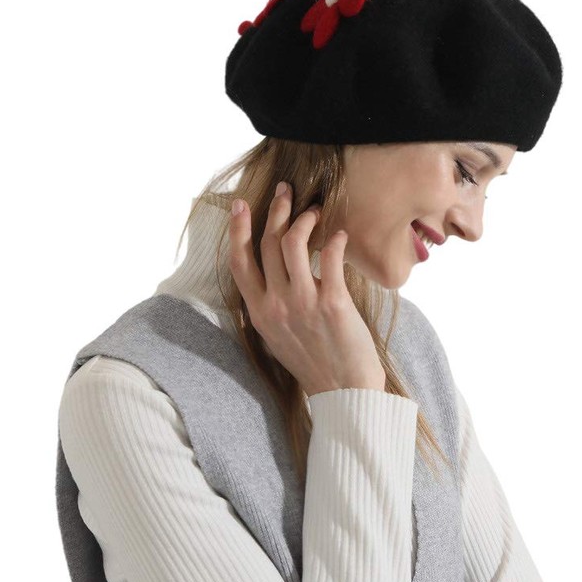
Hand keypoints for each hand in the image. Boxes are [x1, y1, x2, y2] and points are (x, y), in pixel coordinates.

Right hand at [227, 182, 385, 396]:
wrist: (344, 391)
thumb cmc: (313, 362)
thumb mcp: (277, 335)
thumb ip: (270, 304)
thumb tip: (273, 274)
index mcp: (259, 311)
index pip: (239, 262)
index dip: (238, 229)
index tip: (241, 205)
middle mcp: (276, 304)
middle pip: (268, 243)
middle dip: (277, 210)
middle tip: (287, 191)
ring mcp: (303, 302)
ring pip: (293, 243)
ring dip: (304, 219)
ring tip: (315, 211)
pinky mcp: (333, 302)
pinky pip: (330, 257)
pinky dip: (334, 240)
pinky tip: (340, 236)